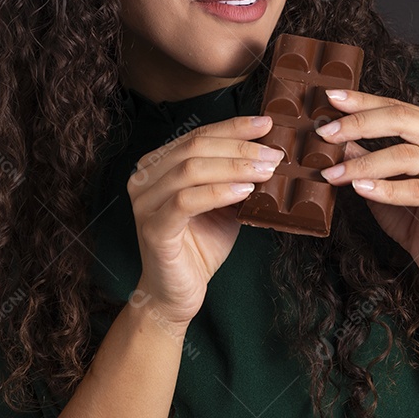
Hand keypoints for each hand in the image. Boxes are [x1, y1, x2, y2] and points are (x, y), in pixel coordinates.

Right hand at [127, 115, 283, 326]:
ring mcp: (145, 203)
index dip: (234, 126)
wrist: (176, 294)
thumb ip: (235, 177)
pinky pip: (186, 201)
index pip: (198, 135)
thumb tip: (270, 151)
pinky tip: (245, 191)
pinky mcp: (153, 228)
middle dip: (240, 146)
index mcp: (157, 165)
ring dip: (234, 166)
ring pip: (190, 169)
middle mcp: (144, 178)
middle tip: (274, 152)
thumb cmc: (200, 246)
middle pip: (195, 146)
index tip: (267, 123)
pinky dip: (219, 191)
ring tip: (267, 170)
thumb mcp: (223, 203)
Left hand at [314, 89, 418, 287]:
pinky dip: (386, 189)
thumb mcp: (379, 179)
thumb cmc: (411, 213)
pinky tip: (360, 188)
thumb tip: (333, 133)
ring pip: (408, 155)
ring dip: (365, 163)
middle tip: (326, 134)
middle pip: (403, 120)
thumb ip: (362, 154)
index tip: (330, 99)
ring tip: (334, 172)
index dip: (362, 102)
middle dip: (359, 124)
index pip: (396, 106)